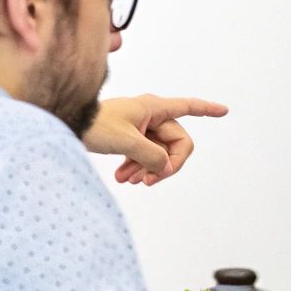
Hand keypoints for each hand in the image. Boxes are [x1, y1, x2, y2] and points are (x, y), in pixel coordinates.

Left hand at [85, 95, 228, 185]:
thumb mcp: (126, 141)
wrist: (66, 122)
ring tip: (130, 182)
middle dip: (164, 164)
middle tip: (148, 182)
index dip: (207, 109)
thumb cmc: (94, 125)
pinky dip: (136, 167)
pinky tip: (124, 179)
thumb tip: (165, 167)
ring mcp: (139, 126)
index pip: (188, 107)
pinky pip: (142, 154)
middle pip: (174, 143)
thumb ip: (152, 156)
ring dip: (147, 169)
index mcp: (154, 108)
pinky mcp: (128, 136)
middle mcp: (150, 115)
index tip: (224, 110)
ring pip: (157, 152)